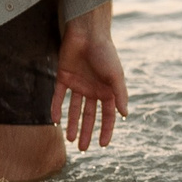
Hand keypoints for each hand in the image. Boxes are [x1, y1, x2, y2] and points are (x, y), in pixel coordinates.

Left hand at [55, 14, 128, 150]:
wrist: (87, 33)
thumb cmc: (105, 52)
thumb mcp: (115, 75)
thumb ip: (120, 95)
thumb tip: (125, 115)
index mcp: (107, 90)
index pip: (107, 115)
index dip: (106, 130)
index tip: (103, 145)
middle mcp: (93, 89)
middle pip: (89, 115)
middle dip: (86, 131)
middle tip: (83, 148)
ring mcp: (78, 84)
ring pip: (73, 109)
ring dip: (72, 124)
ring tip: (70, 140)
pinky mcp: (63, 77)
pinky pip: (58, 97)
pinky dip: (56, 108)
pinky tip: (55, 121)